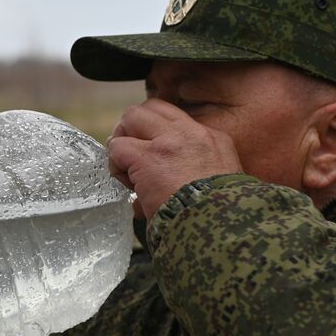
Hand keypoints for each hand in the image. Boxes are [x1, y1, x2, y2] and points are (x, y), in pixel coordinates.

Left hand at [107, 98, 241, 222]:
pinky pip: (117, 147)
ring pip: (131, 117)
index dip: (154, 131)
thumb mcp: (220, 181)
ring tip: (129, 171)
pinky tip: (128, 184)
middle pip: (151, 107)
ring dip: (123, 143)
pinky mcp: (147, 157)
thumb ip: (196, 169)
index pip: (174, 117)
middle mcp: (192, 133)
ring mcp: (169, 142)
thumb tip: (167, 178)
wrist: (218, 228)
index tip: (151, 152)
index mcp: (212, 139)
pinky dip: (115, 164)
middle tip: (132, 155)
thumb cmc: (216, 215)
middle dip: (135, 127)